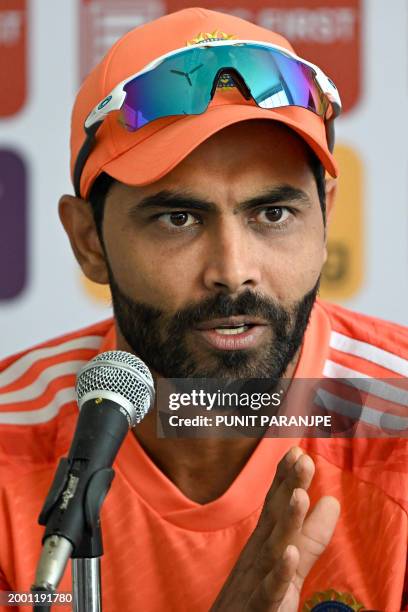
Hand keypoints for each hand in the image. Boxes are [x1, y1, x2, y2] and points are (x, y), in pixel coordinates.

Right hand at [210, 447, 339, 610]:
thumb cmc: (254, 600)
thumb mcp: (287, 564)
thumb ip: (310, 537)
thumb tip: (332, 501)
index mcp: (264, 546)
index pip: (275, 507)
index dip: (285, 479)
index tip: (296, 450)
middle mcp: (256, 558)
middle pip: (273, 520)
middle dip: (288, 488)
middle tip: (302, 458)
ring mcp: (255, 584)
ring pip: (272, 550)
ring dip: (286, 522)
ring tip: (300, 495)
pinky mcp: (257, 611)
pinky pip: (268, 593)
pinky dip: (277, 574)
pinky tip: (289, 554)